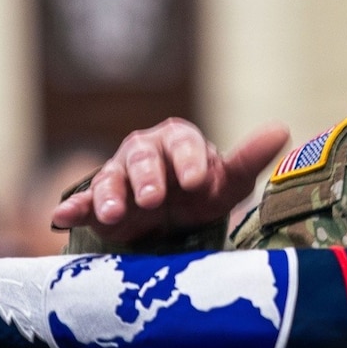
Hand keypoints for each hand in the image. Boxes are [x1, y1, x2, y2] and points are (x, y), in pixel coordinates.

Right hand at [51, 119, 289, 244]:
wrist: (174, 219)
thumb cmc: (203, 192)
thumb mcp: (230, 180)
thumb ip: (250, 157)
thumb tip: (281, 129)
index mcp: (179, 140)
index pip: (183, 142)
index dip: (189, 160)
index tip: (198, 180)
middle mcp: (145, 152)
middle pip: (142, 158)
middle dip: (147, 177)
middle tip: (154, 198)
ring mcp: (118, 176)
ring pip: (110, 179)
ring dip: (110, 195)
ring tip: (113, 213)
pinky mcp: (98, 204)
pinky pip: (83, 203)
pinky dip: (74, 208)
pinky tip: (65, 216)